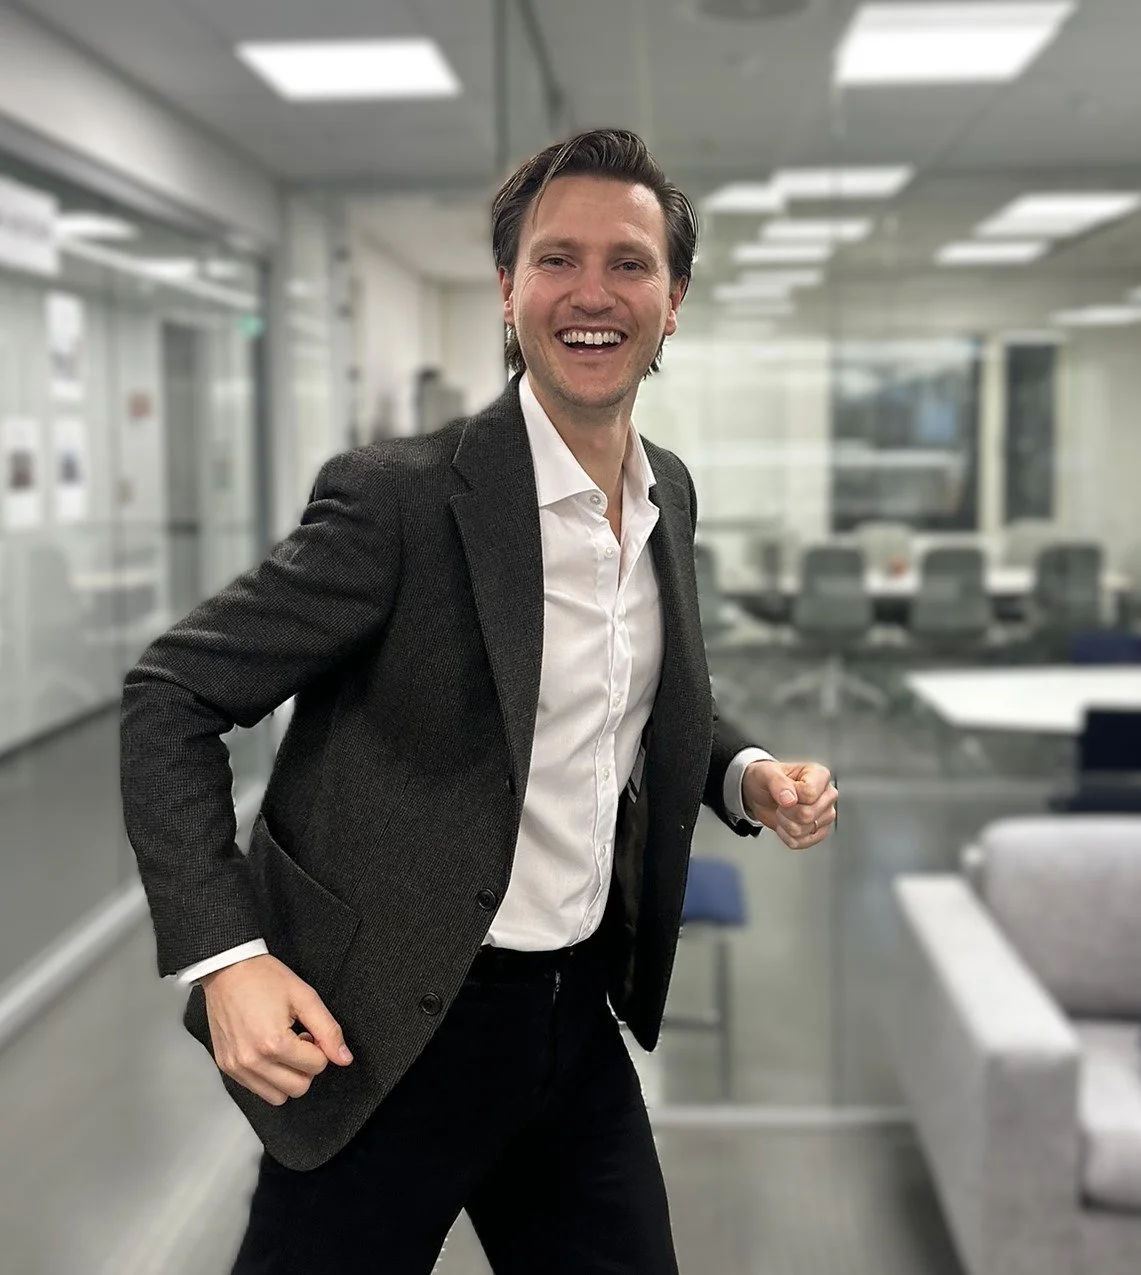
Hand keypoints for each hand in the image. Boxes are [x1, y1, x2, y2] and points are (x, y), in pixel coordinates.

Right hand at [201, 954, 352, 1105]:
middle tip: (298, 1040)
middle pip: (299, 1087)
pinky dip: (268, 1077)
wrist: (228, 969)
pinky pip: (257, 1089)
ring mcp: (236, 1067)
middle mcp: (251, 1060)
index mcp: (273, 1042)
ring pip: (278, 1096)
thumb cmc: (263, 978)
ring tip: (282, 1047)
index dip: (320, 1047)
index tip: (308, 1031)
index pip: (317, 1066)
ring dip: (287, 1076)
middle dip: (306, 1065)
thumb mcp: (305, 996)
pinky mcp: (227, 1067)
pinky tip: (267, 1051)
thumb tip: (343, 1058)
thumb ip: (329, 1030)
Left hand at [742, 759, 836, 849]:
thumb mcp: (766, 773)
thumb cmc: (767, 780)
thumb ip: (778, 783)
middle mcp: (827, 795)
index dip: (791, 796)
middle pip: (808, 814)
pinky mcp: (819, 832)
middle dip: (786, 811)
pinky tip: (785, 823)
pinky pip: (801, 843)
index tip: (784, 791)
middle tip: (781, 803)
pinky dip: (786, 836)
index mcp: (820, 775)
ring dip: (785, 824)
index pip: (809, 793)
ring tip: (783, 811)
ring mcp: (825, 815)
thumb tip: (790, 799)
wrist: (760, 795)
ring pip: (804, 830)